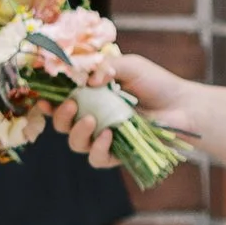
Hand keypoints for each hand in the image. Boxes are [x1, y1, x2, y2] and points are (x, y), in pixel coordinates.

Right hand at [48, 52, 195, 168]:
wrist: (183, 106)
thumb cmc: (156, 83)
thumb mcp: (130, 66)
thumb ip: (106, 67)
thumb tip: (87, 80)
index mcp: (91, 97)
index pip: (61, 101)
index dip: (47, 101)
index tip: (42, 96)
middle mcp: (93, 119)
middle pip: (62, 125)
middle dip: (60, 116)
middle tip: (71, 104)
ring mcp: (103, 138)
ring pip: (75, 143)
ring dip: (77, 132)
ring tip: (91, 120)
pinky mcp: (116, 155)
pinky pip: (96, 158)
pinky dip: (98, 148)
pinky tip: (108, 135)